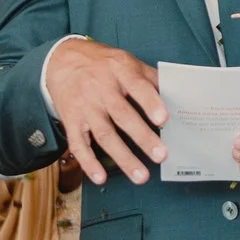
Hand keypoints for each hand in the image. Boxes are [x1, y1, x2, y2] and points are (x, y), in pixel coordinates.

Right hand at [42, 39, 168, 185]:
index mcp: (119, 71)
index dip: (150, 103)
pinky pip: (78, 145)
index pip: (137, 87)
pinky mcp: (71, 121)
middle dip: (142, 137)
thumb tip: (177, 95)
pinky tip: (101, 178)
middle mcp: (101, 89)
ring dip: (123, 158)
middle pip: (122, 115)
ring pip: (104, 135)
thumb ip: (150, 78)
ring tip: (141, 176)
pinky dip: (88, 163)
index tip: (164, 120)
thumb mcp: (126, 61)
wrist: (62, 60)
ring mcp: (85, 107)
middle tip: (160, 155)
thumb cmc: (102, 63)